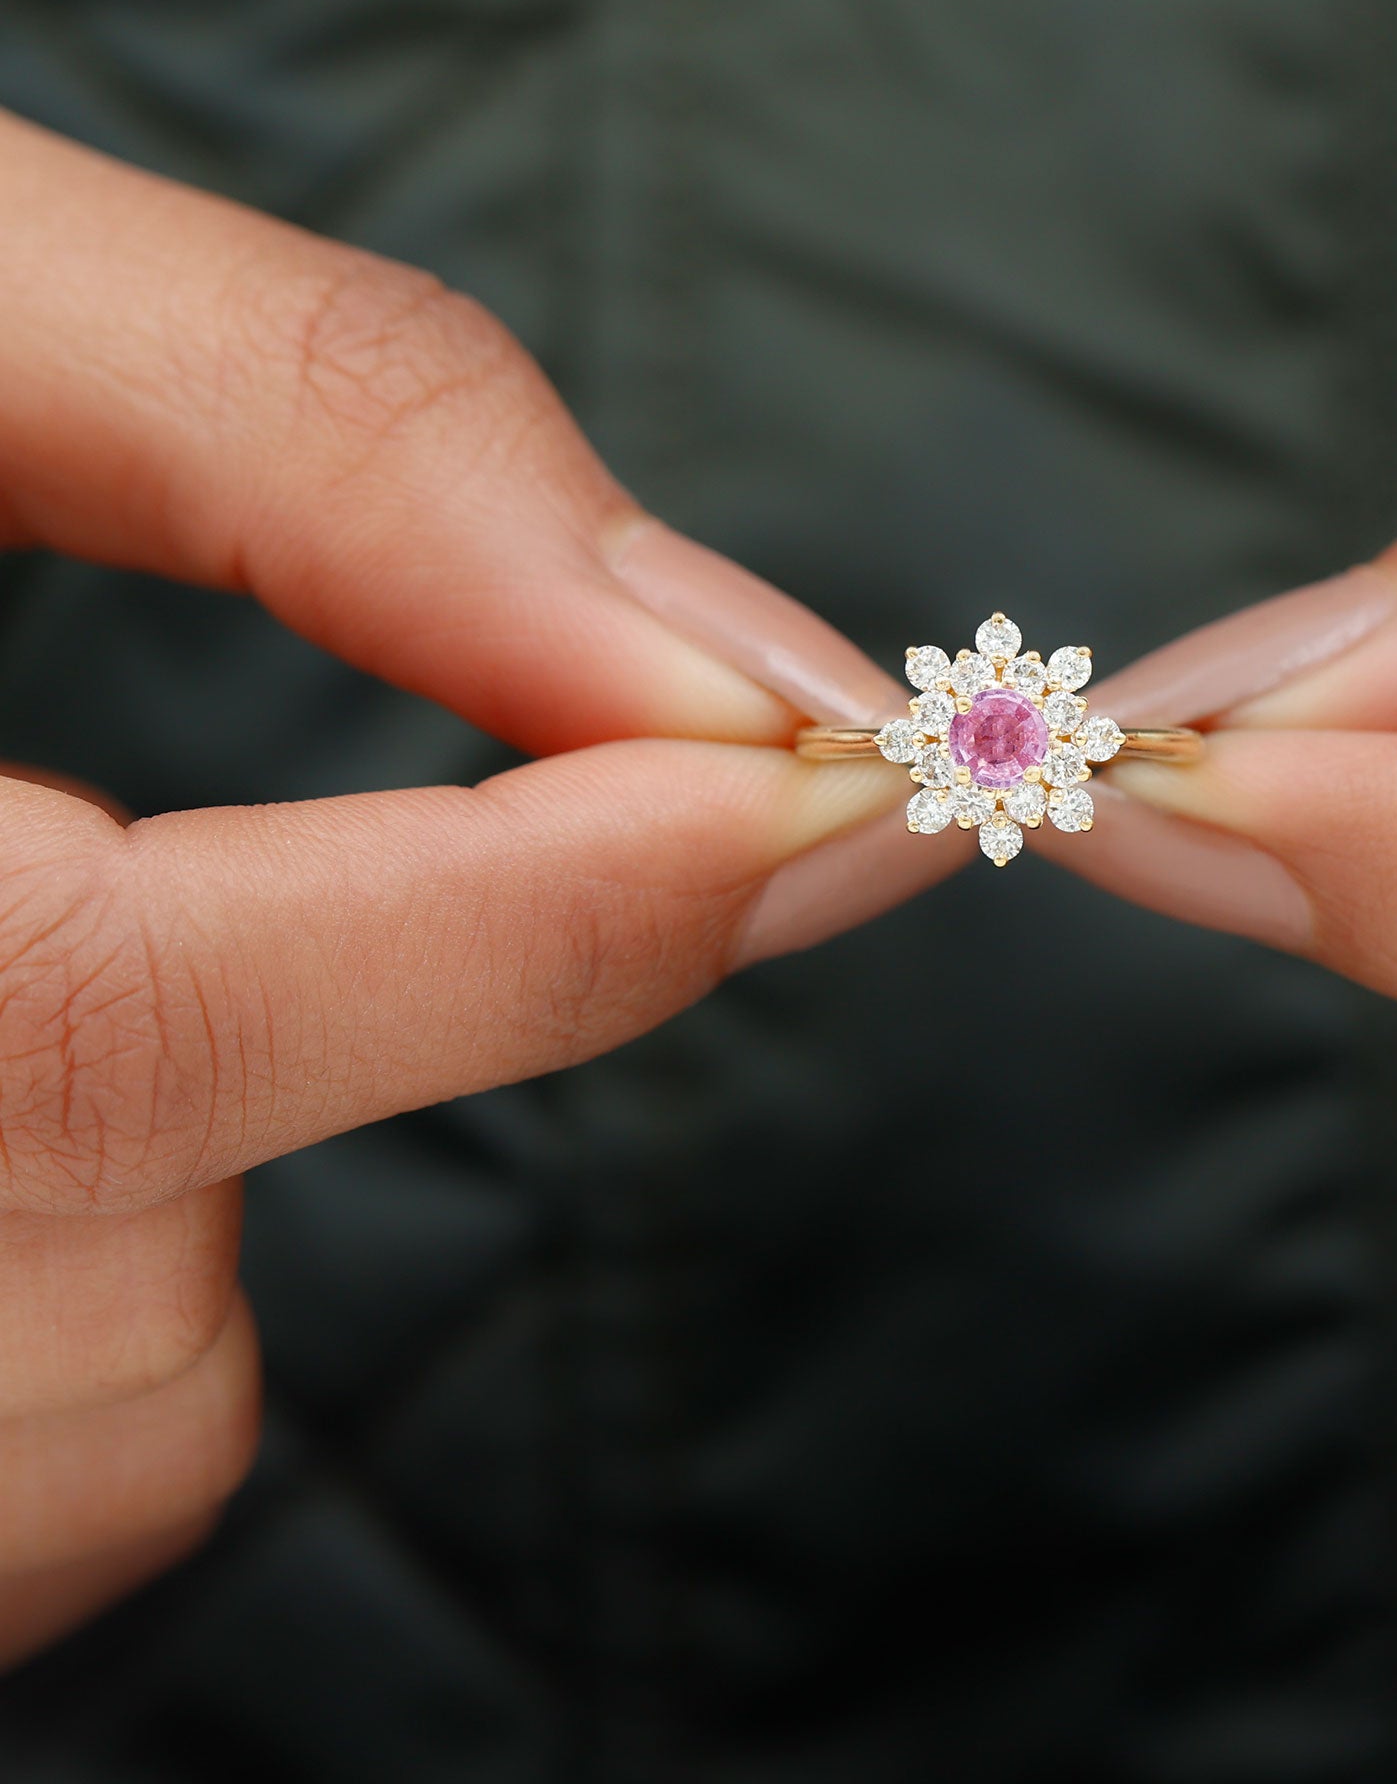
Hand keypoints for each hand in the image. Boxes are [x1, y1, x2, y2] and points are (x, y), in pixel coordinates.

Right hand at [0, 113, 924, 1664]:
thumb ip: (301, 419)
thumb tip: (696, 647)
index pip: (93, 1043)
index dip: (523, 924)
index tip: (800, 788)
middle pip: (119, 1318)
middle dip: (415, 1029)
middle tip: (564, 810)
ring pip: (104, 1431)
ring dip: (197, 1168)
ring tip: (44, 936)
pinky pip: (34, 1495)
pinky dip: (97, 1293)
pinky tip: (7, 1098)